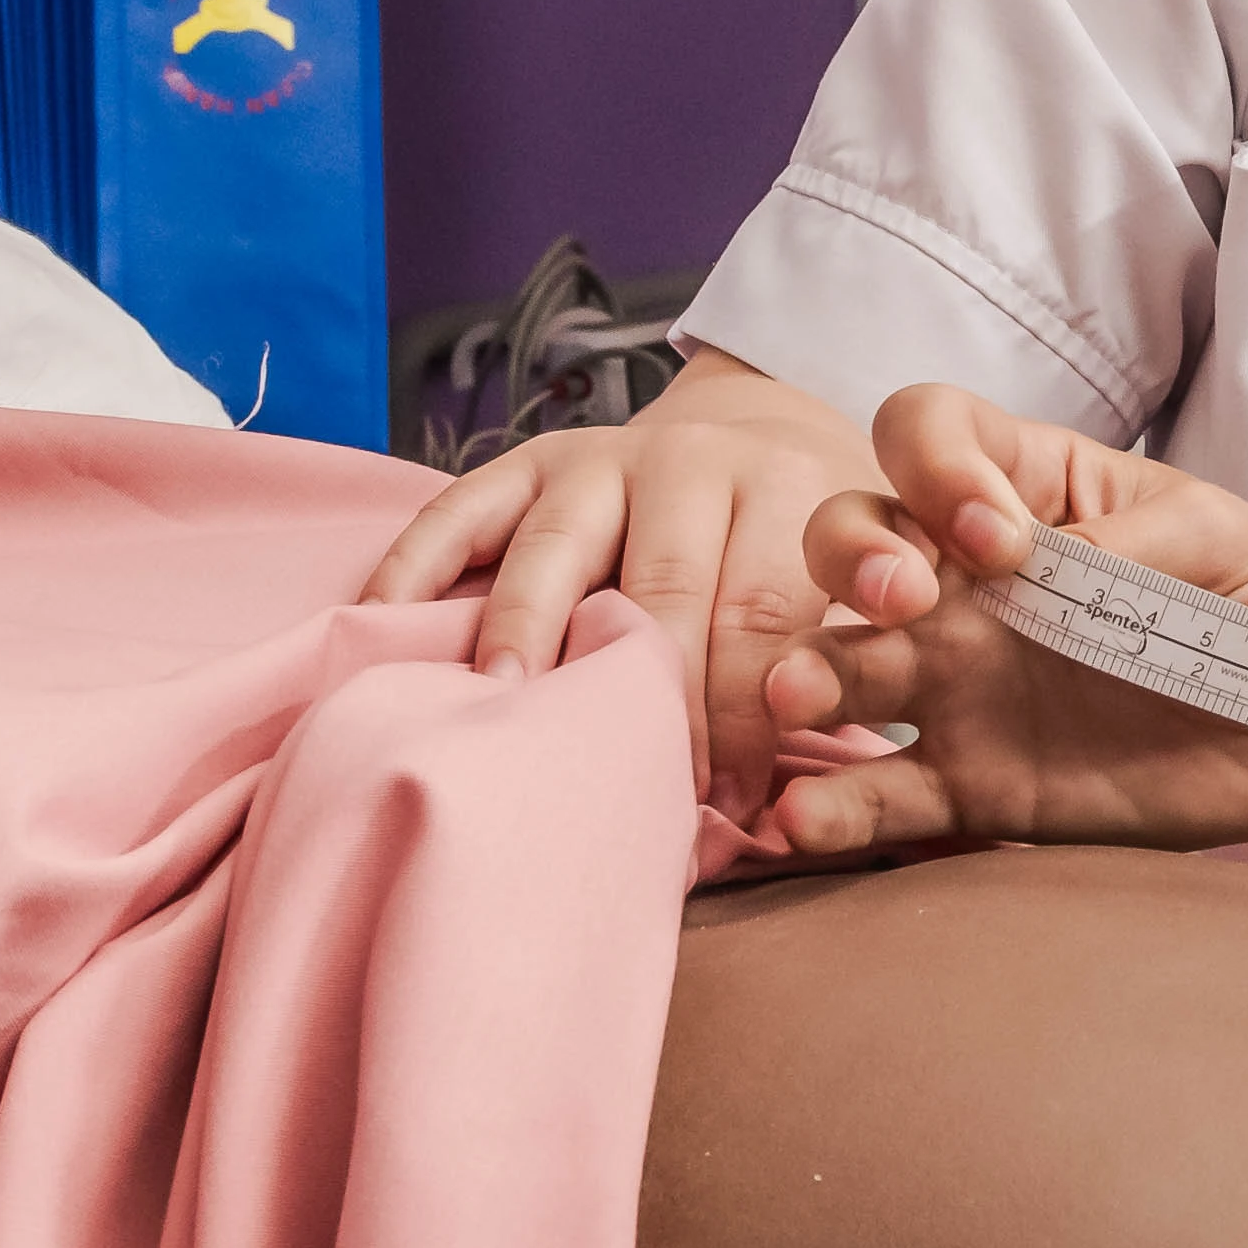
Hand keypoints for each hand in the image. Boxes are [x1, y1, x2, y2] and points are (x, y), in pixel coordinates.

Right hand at [360, 348, 883, 807]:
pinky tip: (379, 622)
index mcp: (789, 493)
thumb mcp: (867, 580)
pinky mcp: (525, 462)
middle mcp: (693, 463)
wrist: (759, 441)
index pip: (762, 614)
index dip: (747, 717)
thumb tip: (808, 790)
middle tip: (627, 787)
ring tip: (504, 700)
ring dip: (529, 625)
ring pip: (560, 546)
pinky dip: (417, 563)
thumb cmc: (807, 552)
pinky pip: (461, 510)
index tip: (733, 806)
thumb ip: (846, 658)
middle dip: (648, 697)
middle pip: (664, 587)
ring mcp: (601, 459)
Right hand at [754, 383, 1247, 860]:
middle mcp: (964, 584)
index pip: (927, 436)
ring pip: (847, 667)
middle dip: (853, 560)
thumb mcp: (1212, 536)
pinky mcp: (973, 784)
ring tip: (792, 699)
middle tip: (900, 599)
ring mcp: (956, 683)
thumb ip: (1127, 539)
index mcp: (1022, 495)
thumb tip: (1038, 561)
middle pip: (854, 542)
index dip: (936, 465)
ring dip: (809, 677)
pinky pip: (888, 796)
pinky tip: (806, 819)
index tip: (1000, 531)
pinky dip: (837, 808)